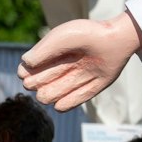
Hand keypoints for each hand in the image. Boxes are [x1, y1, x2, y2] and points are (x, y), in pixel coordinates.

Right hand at [18, 13, 141, 111]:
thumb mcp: (61, 37)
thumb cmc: (86, 35)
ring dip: (49, 93)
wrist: (115, 40)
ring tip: (64, 80)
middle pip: (34, 86)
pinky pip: (65, 106)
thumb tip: (25, 65)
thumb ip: (42, 50)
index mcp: (49, 56)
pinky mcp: (88, 91)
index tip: (31, 69)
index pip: (25, 72)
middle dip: (37, 82)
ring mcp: (73, 81)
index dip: (25, 74)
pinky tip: (63, 100)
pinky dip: (62, 104)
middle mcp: (59, 70)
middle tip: (53, 71)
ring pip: (48, 97)